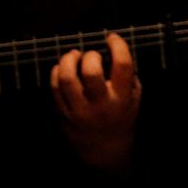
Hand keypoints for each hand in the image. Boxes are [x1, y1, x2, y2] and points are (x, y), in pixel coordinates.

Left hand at [50, 32, 141, 172]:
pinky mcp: (63, 112)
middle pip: (91, 72)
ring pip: (67, 78)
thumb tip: (113, 50)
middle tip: (91, 55)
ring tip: (73, 55)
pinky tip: (62, 68)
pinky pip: (54, 87)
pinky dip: (57, 71)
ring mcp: (79, 109)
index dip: (117, 46)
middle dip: (90, 56)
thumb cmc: (120, 117)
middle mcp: (100, 104)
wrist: (104, 150)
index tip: (111, 38)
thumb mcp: (133, 100)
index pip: (123, 66)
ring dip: (68, 60)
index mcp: (122, 98)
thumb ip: (128, 77)